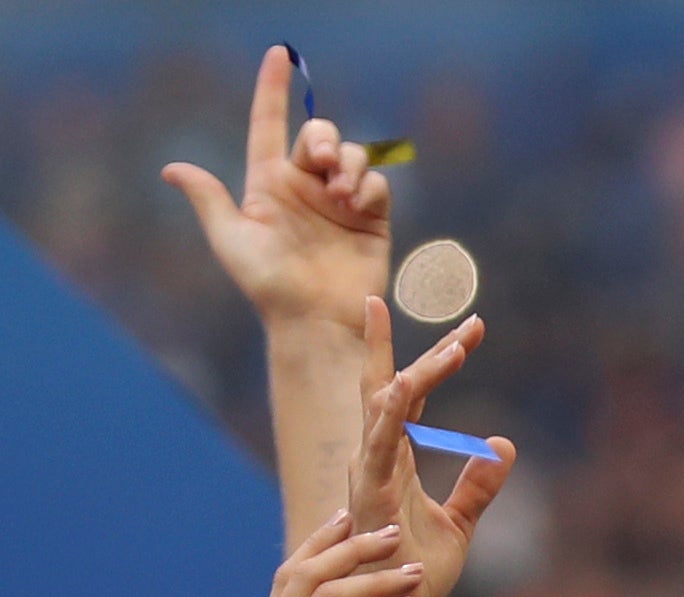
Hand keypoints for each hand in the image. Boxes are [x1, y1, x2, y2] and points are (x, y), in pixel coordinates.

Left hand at [162, 47, 390, 332]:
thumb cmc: (269, 286)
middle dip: (323, 139)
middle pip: (319, 135)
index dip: (273, 89)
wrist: (316, 321)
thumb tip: (172, 169)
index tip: (279, 54)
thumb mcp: (232, 240)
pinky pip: (376, 185)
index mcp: (270, 184)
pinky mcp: (372, 221)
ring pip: (352, 155)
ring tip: (341, 196)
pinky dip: (369, 188)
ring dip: (348, 165)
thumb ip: (209, 200)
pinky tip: (356, 208)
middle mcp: (305, 188)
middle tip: (319, 163)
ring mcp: (340, 203)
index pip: (270, 125)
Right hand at [349, 299, 512, 596]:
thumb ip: (480, 485)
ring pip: (387, 408)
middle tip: (454, 319)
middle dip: (416, 350)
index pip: (413, 395)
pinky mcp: (369, 493)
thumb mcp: (463, 522)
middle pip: (393, 388)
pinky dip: (388, 416)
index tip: (472, 330)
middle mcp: (377, 457)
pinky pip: (378, 446)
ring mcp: (370, 472)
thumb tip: (503, 445)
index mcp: (396, 458)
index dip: (441, 360)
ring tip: (454, 347)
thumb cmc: (417, 572)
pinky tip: (399, 389)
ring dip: (416, 375)